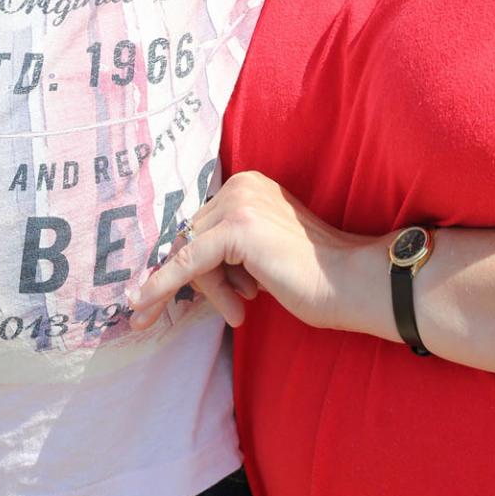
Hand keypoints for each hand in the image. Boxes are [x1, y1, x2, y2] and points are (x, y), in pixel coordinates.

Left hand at [129, 173, 382, 336]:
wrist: (352, 282)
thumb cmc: (314, 276)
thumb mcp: (262, 254)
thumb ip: (229, 249)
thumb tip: (182, 268)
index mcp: (249, 186)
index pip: (202, 226)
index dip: (192, 264)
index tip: (154, 297)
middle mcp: (241, 185)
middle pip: (192, 238)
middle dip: (205, 280)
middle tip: (237, 308)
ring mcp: (238, 203)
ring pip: (189, 254)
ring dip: (209, 291)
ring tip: (242, 311)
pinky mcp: (236, 229)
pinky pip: (186, 264)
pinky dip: (161, 286)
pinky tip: (142, 306)